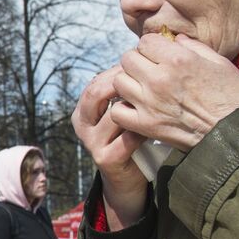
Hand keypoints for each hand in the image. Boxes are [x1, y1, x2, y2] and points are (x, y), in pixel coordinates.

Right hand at [73, 65, 149, 228]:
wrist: (128, 177)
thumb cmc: (130, 137)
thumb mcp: (122, 112)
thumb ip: (124, 91)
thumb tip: (142, 61)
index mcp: (83, 109)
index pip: (96, 82)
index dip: (119, 72)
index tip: (144, 68)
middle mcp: (81, 124)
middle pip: (96, 93)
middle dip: (123, 84)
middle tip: (148, 80)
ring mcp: (91, 142)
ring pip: (114, 114)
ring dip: (137, 107)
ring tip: (157, 102)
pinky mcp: (105, 158)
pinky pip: (126, 138)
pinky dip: (143, 130)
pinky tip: (156, 126)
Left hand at [110, 32, 238, 150]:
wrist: (237, 135)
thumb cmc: (235, 97)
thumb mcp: (221, 63)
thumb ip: (194, 47)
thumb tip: (175, 39)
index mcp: (178, 60)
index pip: (145, 41)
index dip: (152, 47)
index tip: (160, 55)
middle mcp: (159, 79)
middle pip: (128, 59)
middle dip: (138, 61)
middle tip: (150, 70)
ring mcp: (150, 103)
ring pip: (119, 82)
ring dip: (128, 82)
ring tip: (142, 88)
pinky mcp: (146, 125)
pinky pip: (117, 111)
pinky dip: (123, 108)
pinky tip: (137, 107)